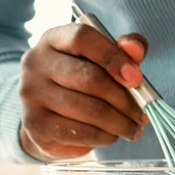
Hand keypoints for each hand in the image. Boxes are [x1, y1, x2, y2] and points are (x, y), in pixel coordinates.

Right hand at [19, 22, 148, 160]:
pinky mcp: (35, 124)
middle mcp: (36, 63)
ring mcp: (31, 94)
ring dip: (119, 122)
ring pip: (88, 109)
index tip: (137, 78)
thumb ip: (124, 49)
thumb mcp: (104, 57)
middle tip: (143, 114)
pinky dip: (104, 136)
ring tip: (133, 128)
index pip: (83, 38)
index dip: (114, 56)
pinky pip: (80, 132)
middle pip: (89, 78)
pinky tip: (113, 135)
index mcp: (54, 39)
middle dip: (124, 99)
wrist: (47, 115)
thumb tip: (136, 50)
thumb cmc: (82, 79)